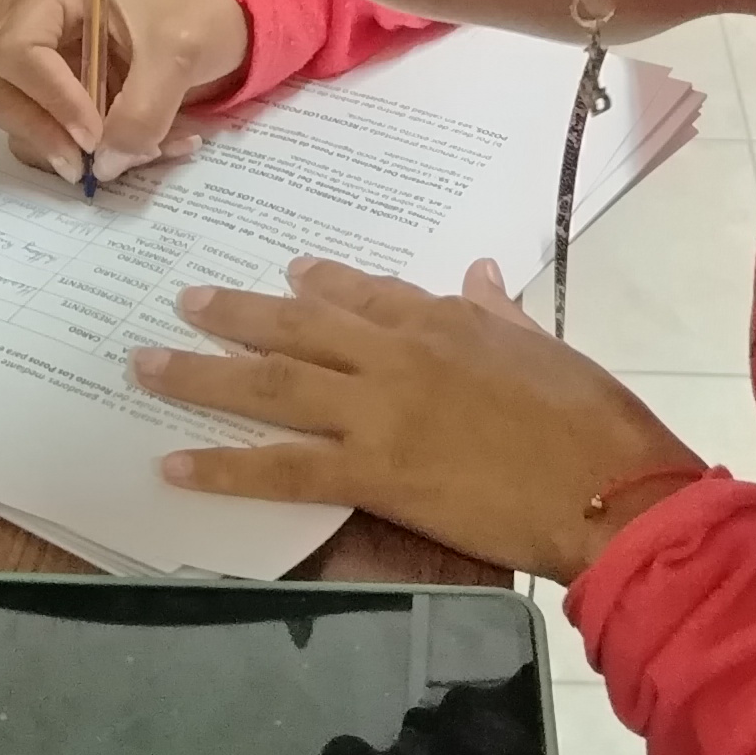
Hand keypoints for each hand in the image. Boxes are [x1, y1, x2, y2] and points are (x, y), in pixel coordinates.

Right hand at [0, 0, 252, 182]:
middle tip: (80, 164)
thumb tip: (104, 166)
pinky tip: (142, 151)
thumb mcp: (179, 54)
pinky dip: (84, 153)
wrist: (234, 16)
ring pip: (14, 118)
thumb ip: (142, 111)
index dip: (49, 100)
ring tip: (131, 155)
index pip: (18, 51)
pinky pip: (50, 133)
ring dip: (61, 149)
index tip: (93, 135)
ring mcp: (46, 61)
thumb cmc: (201, 12)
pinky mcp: (62, 94)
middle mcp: (37, 22)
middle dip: (30, 129)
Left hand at [137, 258, 706, 582]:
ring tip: (147, 365)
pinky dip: (222, 467)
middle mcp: (397, 353)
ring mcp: (378, 410)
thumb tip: (480, 271)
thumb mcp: (547, 345)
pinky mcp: (373, 472)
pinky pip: (281, 468)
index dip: (323, 281)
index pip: (369, 291)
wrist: (608, 483)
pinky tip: (174, 465)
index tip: (291, 272)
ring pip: (271, 383)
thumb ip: (501, 308)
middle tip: (186, 302)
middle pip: (298, 325)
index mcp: (445, 319)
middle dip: (236, 313)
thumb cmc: (592, 418)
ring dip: (202, 372)